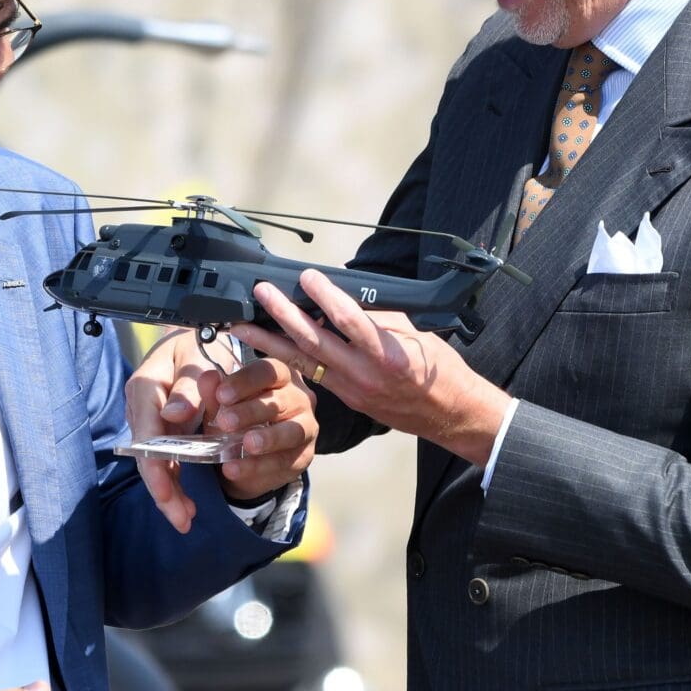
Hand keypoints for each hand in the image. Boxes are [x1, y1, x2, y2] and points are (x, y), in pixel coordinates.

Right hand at [125, 329, 233, 532]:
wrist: (194, 334)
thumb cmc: (197, 343)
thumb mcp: (196, 358)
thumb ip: (188, 387)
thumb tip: (174, 416)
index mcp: (145, 388)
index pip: (146, 435)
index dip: (156, 468)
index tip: (169, 494)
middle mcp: (140, 407)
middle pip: (146, 457)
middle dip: (162, 492)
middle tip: (182, 521)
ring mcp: (148, 420)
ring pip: (154, 463)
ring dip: (169, 493)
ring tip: (186, 519)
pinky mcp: (159, 429)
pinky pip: (164, 459)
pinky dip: (174, 481)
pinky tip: (186, 504)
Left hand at [212, 354, 316, 501]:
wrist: (244, 459)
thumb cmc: (237, 421)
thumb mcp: (222, 407)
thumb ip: (214, 393)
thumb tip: (208, 378)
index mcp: (280, 377)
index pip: (268, 371)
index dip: (245, 381)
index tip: (221, 395)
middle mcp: (299, 398)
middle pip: (280, 400)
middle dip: (252, 411)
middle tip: (226, 422)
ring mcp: (306, 427)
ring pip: (292, 430)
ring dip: (268, 438)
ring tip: (246, 444)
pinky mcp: (304, 456)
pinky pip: (284, 461)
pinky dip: (258, 466)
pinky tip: (234, 468)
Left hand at [231, 270, 508, 465]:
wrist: (448, 414)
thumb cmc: (438, 369)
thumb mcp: (416, 333)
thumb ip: (378, 316)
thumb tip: (345, 295)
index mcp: (388, 355)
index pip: (350, 321)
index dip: (326, 297)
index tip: (308, 277)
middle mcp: (365, 375)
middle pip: (315, 341)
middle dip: (283, 315)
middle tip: (260, 293)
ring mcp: (351, 390)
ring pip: (303, 361)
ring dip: (269, 341)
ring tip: (241, 324)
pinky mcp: (345, 399)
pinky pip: (312, 373)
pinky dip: (290, 356)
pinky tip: (269, 342)